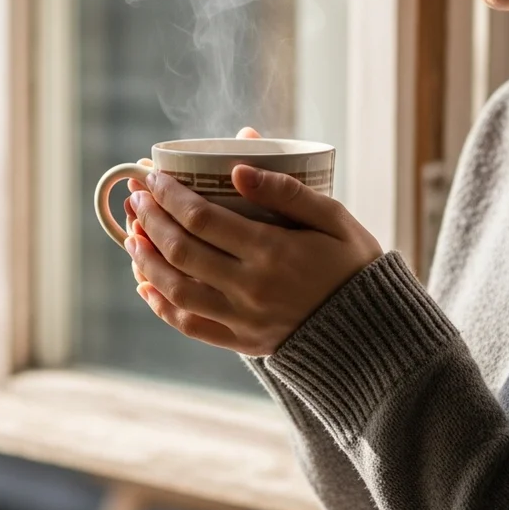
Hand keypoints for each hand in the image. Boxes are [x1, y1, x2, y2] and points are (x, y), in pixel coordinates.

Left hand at [123, 127, 382, 355]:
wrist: (376, 333)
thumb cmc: (353, 264)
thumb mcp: (333, 219)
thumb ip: (287, 190)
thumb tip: (236, 167)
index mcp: (273, 251)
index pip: (202, 218)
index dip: (169, 196)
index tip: (152, 178)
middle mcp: (251, 287)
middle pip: (181, 251)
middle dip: (150, 221)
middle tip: (135, 199)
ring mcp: (243, 318)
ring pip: (176, 289)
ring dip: (146, 261)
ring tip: (132, 237)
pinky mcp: (242, 342)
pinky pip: (190, 325)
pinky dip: (161, 305)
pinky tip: (145, 285)